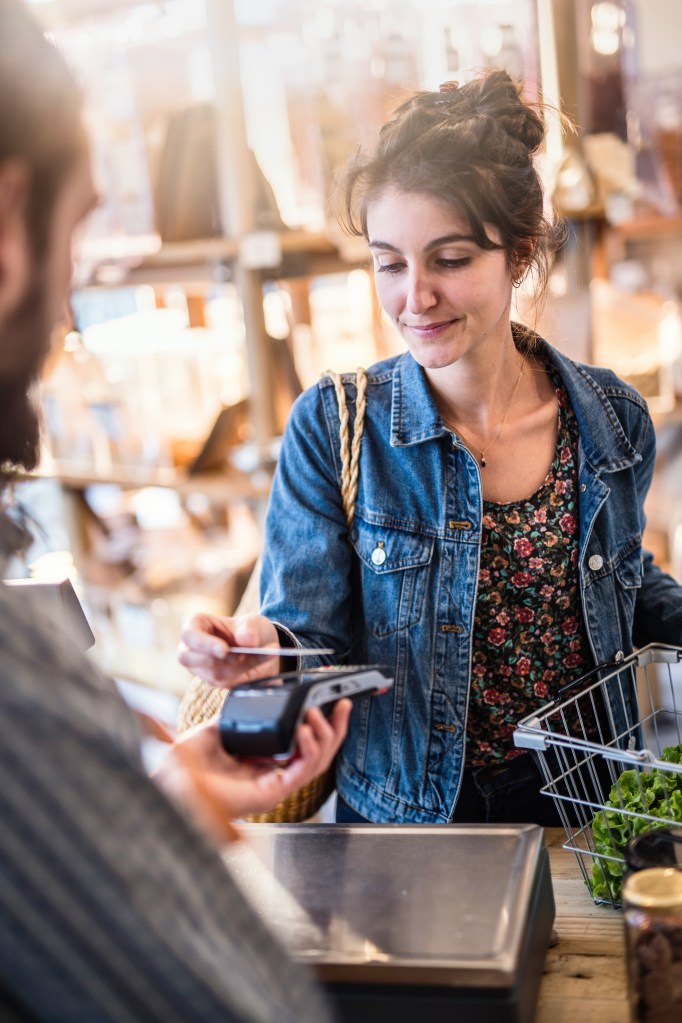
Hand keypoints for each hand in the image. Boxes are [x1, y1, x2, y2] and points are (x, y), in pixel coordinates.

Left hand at [154, 700, 351, 838]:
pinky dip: (307, 751)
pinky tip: (302, 730)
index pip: (306, 747)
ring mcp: (273, 788)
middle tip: (343, 705)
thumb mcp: (218, 730)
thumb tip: (256, 697)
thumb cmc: (186, 764)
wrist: (168, 782)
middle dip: (335, 729)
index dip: (323, 726)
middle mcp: (274, 777)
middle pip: (319, 755)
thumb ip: (239, 717)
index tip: (333, 703)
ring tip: (316, 715)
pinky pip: (300, 773)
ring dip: (323, 737)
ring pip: (316, 764)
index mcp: (265, 764)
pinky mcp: (269, 794)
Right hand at [178, 612, 279, 686]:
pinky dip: (248, 675)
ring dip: (242, 667)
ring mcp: (201, 669)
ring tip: (265, 654)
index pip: (189, 635)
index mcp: (194, 626)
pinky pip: (229, 684)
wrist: (259, 646)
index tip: (223, 650)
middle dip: (220, 660)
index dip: (204, 644)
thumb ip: (249, 628)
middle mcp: (192, 650)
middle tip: (242, 656)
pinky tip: (263, 665)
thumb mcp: (252, 621)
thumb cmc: (247, 629)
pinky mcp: (215, 683)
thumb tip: (247, 641)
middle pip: (192, 660)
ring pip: (214, 675)